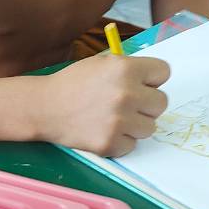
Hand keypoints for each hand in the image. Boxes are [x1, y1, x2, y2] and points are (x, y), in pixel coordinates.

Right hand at [34, 53, 169, 156]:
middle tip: (127, 105)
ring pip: (150, 127)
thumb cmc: (74, 83)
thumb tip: (154, 81)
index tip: (139, 84)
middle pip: (161, 103)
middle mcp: (126, 94)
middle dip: (146, 104)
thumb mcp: (103, 63)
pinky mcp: (109, 144)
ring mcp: (119, 122)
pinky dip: (120, 142)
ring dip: (135, 125)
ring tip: (115, 119)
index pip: (164, 73)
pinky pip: (132, 146)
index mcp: (126, 69)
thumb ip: (130, 69)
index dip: (151, 79)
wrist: (45, 107)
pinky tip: (105, 131)